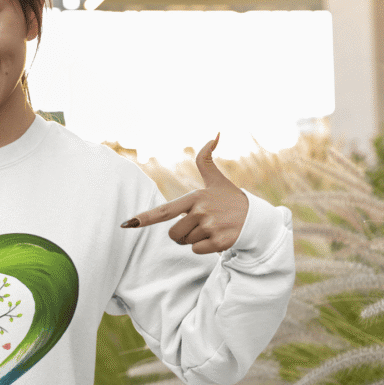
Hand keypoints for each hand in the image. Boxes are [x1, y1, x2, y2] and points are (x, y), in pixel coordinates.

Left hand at [120, 133, 248, 254]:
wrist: (256, 219)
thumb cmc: (231, 199)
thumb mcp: (217, 180)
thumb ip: (207, 160)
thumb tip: (215, 134)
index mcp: (195, 198)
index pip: (165, 211)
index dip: (144, 218)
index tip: (126, 224)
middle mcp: (201, 212)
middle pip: (173, 234)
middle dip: (182, 233)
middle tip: (200, 225)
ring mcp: (210, 227)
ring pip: (185, 242)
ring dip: (195, 239)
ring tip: (211, 229)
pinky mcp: (219, 242)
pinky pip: (197, 250)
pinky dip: (204, 248)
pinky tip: (218, 237)